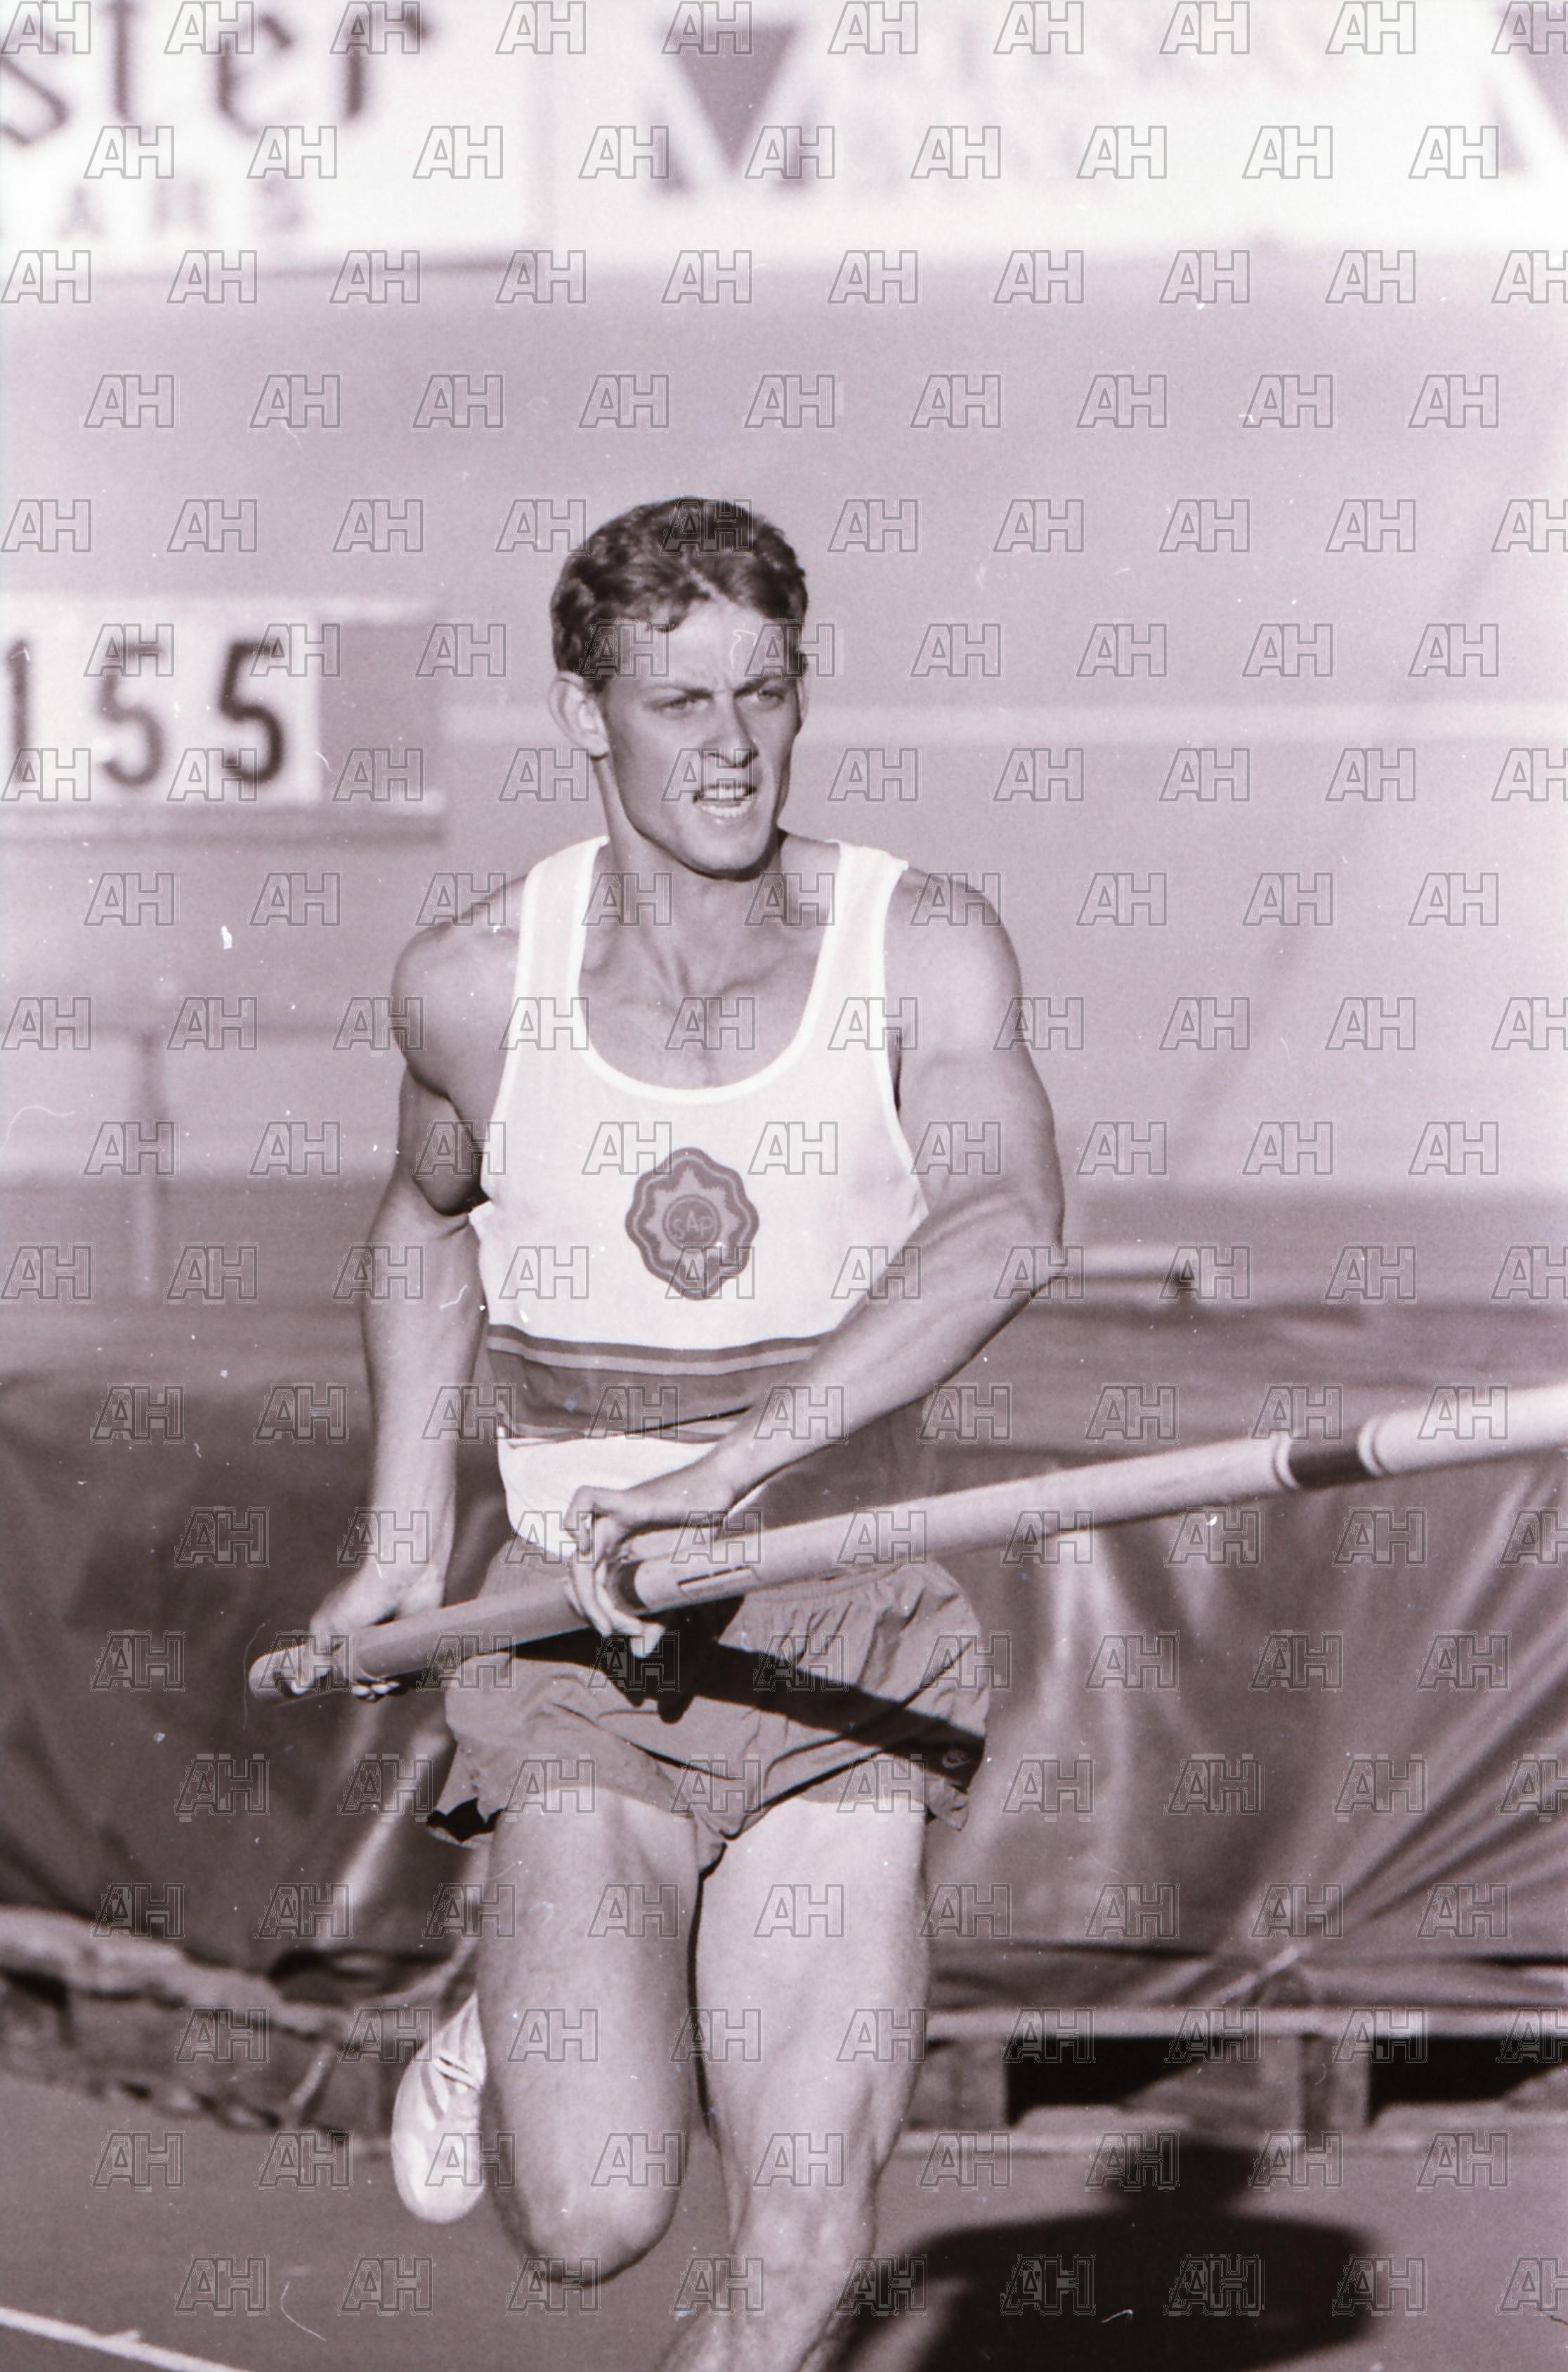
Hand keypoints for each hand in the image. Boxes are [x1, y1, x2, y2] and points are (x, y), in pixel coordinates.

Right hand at [285, 1561, 446, 1700]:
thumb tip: (298, 1687)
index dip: (345, 1684)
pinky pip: (409, 1673)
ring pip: (387, 1681)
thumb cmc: (363, 1596)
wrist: (404, 1576)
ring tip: (386, 1683)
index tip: (351, 1687)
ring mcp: (390, 1644)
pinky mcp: (411, 1644)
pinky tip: (401, 1679)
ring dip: (385, 1689)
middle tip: (369, 1687)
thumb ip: (314, 1657)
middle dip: (365, 1690)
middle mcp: (366, 1643)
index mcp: (344, 1638)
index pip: (341, 1672)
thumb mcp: (330, 1626)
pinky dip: (405, 1682)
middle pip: (364, 1680)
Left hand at [563, 1462, 738, 1658]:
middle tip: (617, 1630)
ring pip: (579, 1556)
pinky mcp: (626, 1502)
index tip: (634, 1631)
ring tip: (607, 1613)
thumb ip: (657, 1618)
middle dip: (594, 1611)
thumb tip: (639, 1652)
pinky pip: (585, 1499)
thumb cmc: (700, 1534)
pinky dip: (576, 1520)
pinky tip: (589, 1547)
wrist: (720, 1494)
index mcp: (616, 1553)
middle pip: (579, 1577)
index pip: (589, 1588)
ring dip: (586, 1591)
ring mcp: (614, 1518)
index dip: (603, 1615)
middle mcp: (609, 1536)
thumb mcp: (675, 1587)